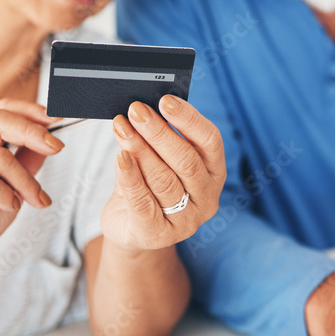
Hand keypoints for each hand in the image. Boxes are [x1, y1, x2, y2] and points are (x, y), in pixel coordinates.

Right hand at [0, 99, 61, 273]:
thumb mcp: (12, 186)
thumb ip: (27, 162)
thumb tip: (50, 140)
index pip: (0, 110)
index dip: (30, 111)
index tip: (58, 120)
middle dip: (34, 132)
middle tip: (58, 148)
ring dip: (25, 181)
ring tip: (33, 200)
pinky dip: (6, 195)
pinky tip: (8, 206)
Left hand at [100, 94, 224, 252]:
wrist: (130, 229)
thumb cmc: (148, 187)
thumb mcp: (158, 160)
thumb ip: (156, 139)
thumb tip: (143, 109)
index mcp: (214, 172)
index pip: (210, 141)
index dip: (189, 119)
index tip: (166, 101)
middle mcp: (207, 197)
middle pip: (186, 160)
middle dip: (159, 132)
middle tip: (136, 111)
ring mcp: (185, 220)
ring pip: (164, 179)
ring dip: (140, 149)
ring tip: (122, 128)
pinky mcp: (157, 234)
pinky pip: (143, 202)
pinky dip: (130, 177)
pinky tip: (120, 158)